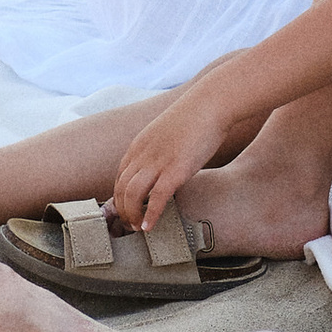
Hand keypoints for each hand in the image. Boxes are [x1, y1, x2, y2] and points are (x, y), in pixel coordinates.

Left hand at [111, 75, 261, 233]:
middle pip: (120, 189)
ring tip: (138, 227)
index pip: (119, 178)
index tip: (127, 210)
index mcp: (138, 146)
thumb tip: (163, 164)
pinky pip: (157, 198)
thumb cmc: (195, 117)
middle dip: (122, 211)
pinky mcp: (176, 170)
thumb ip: (159, 149)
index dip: (120, 198)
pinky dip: (151, 215)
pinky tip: (150, 226)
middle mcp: (142, 155)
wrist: (212, 103)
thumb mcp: (167, 132)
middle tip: (130, 225)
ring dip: (132, 215)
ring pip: (131, 196)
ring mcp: (158, 162)